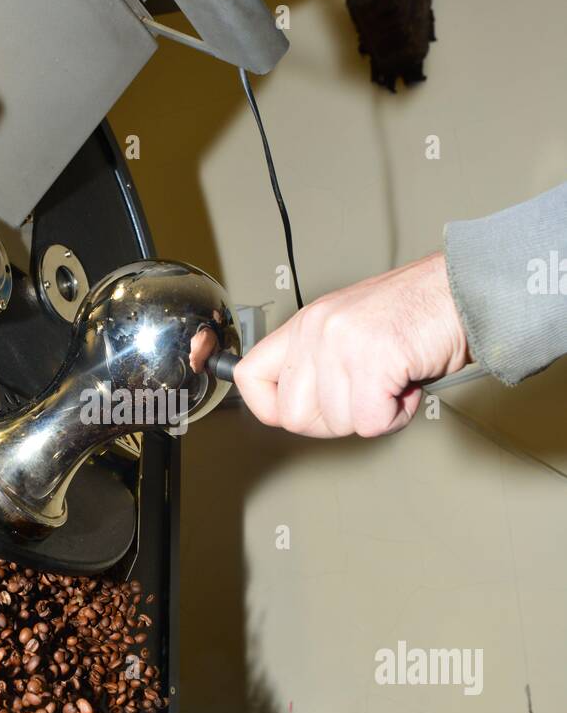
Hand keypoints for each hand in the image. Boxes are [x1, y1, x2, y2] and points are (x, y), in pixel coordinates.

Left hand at [234, 253, 470, 436]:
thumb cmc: (417, 314)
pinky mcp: (372, 359)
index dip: (271, 409)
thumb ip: (319, 365)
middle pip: (293, 416)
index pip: (249, 377)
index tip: (301, 412)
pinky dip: (396, 416)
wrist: (464, 290)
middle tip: (364, 399)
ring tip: (393, 381)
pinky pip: (371, 422)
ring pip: (337, 422)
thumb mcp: (351, 331)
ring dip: (374, 415)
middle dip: (333, 421)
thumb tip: (301, 411)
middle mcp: (316, 330)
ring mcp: (341, 343)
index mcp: (306, 324)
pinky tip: (406, 386)